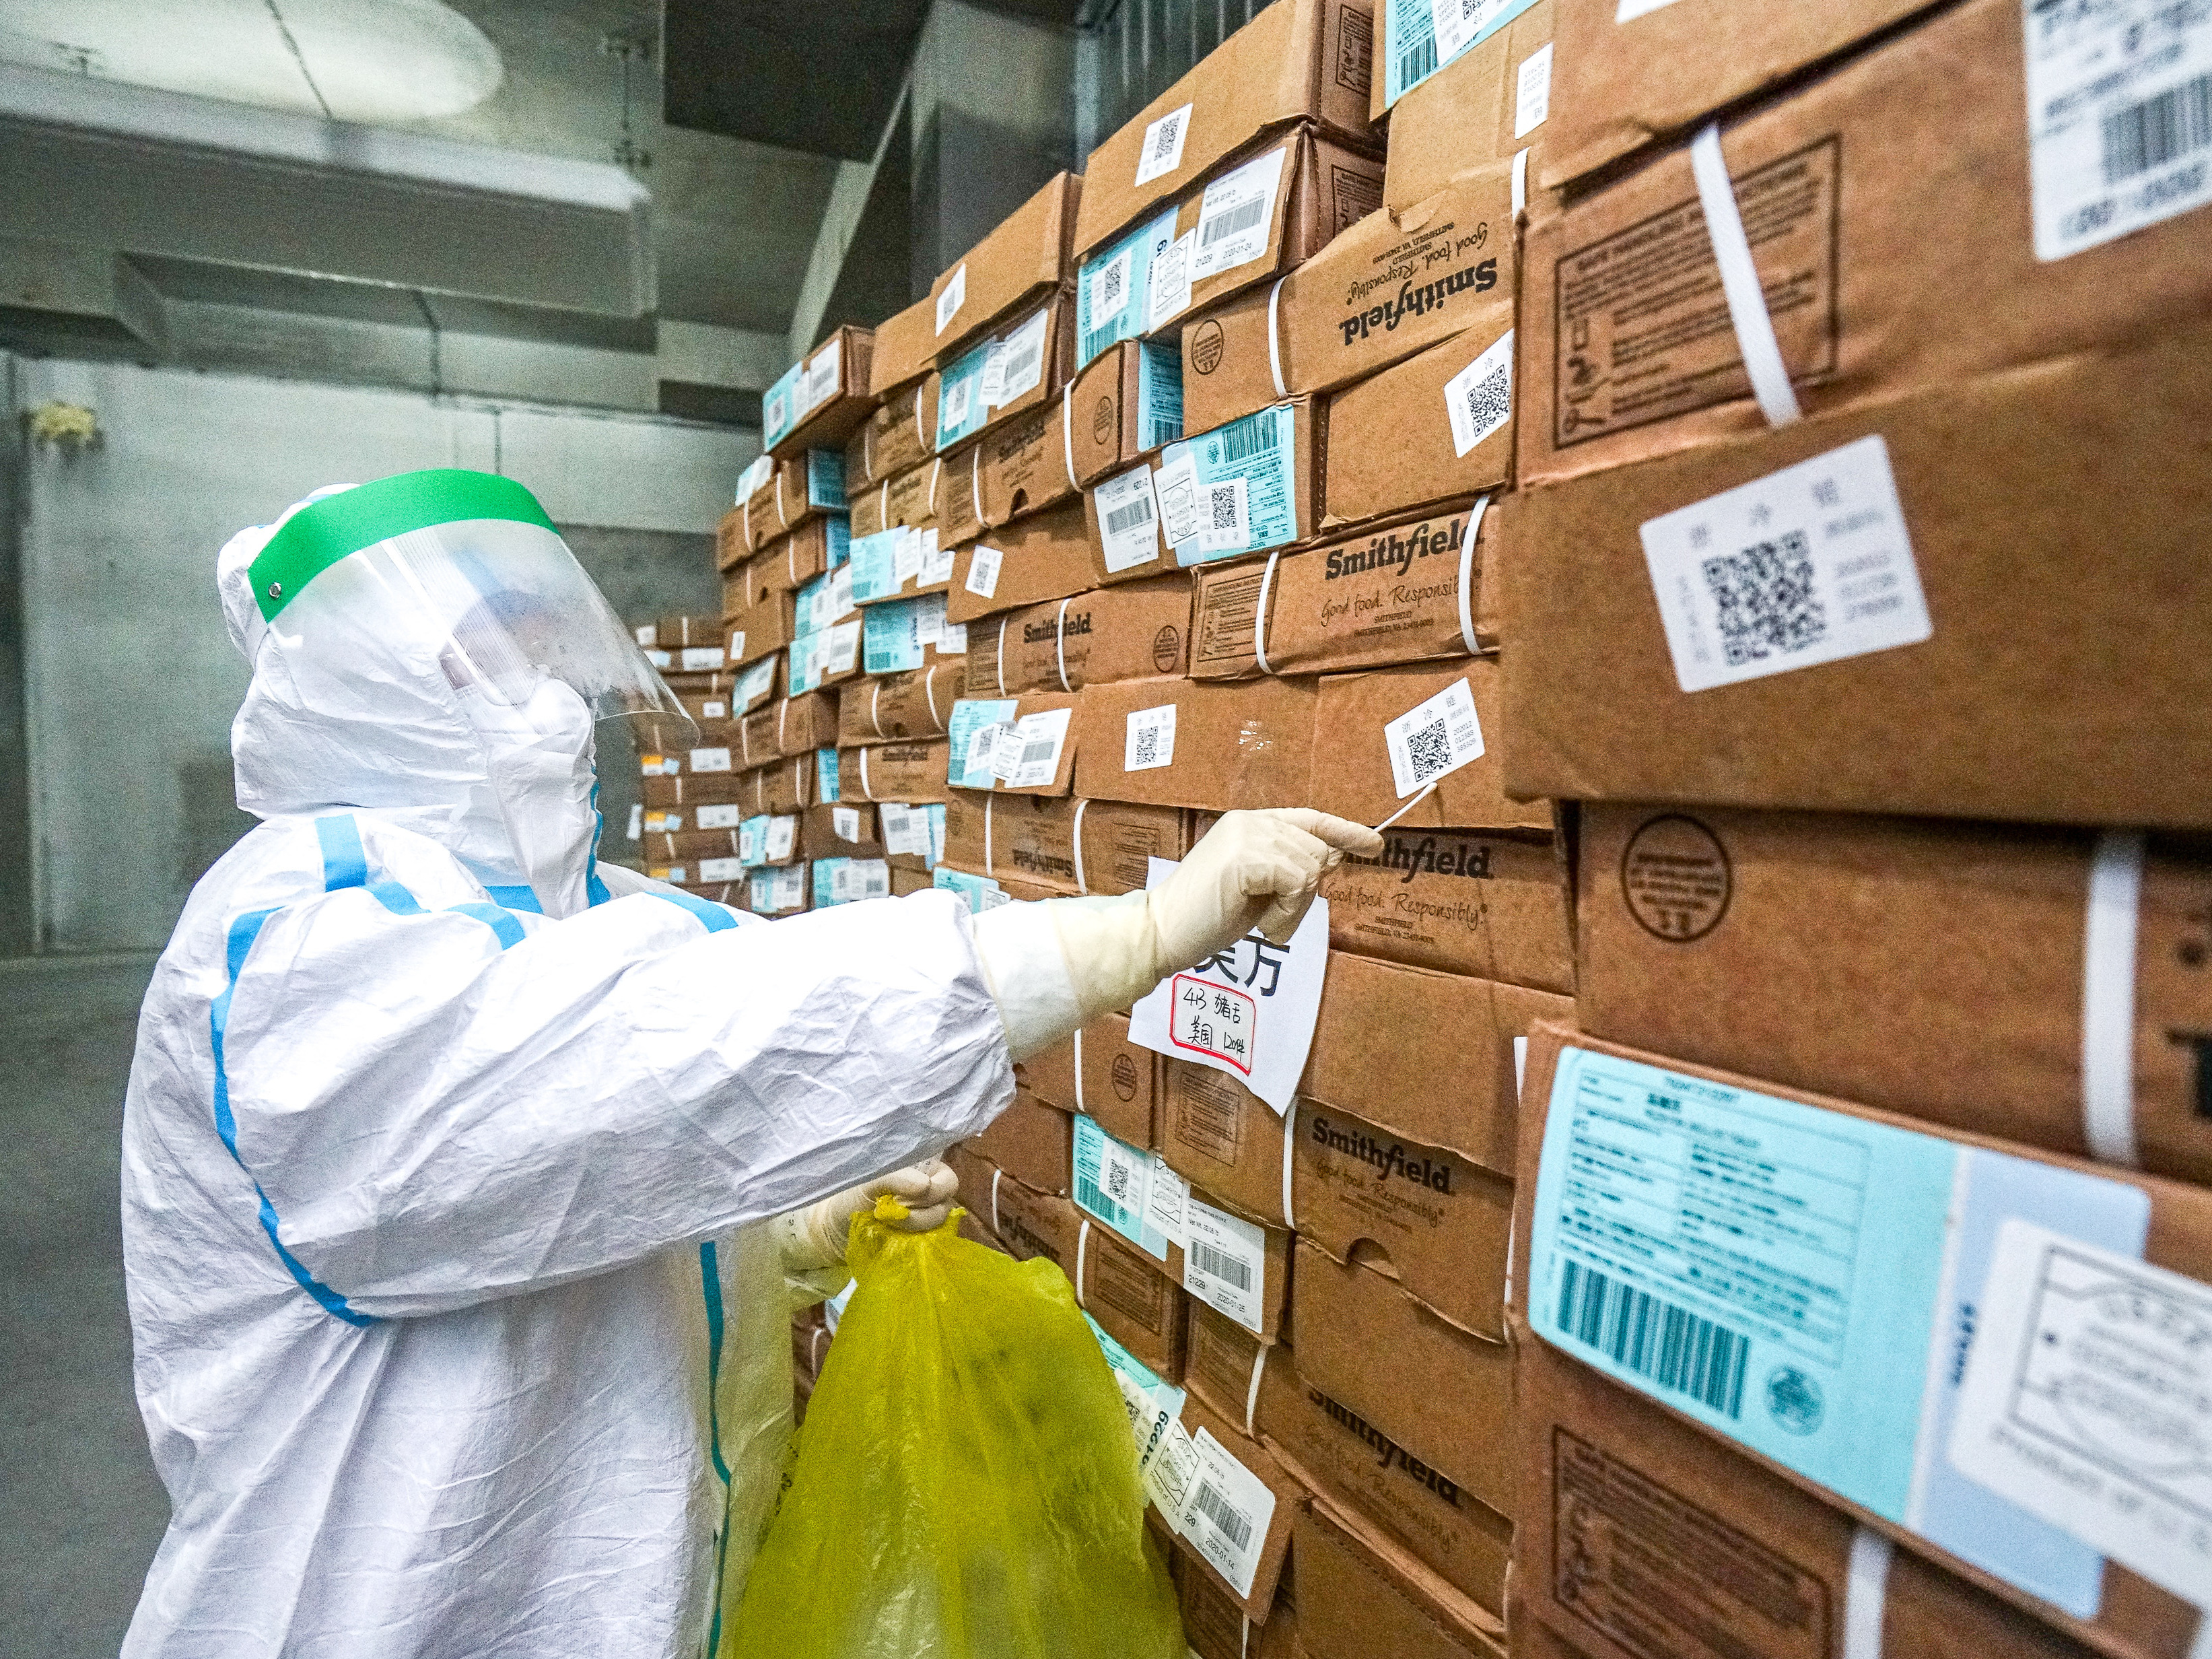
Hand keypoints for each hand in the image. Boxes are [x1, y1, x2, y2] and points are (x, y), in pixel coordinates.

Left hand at [788, 1158, 959, 1269]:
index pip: (948, 1179)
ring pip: (941, 1225)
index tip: (901, 1198)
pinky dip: (916, 1242)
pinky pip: (933, 1243)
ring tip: (889, 1225)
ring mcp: (927, 1218)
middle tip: (893, 1214)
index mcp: (922, 1171)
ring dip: (915, 1227)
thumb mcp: (868, 1181)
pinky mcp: (922, 1241)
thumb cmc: (850, 1196)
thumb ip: (896, 1178)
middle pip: (947, 1204)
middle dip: (921, 1212)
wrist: (834, 1228)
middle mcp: (930, 1193)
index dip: (932, 1191)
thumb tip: (925, 1186)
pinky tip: (896, 1238)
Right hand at [1147, 809, 1381, 971]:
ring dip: (1294, 909)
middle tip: (1272, 917)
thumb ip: (1290, 869)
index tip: (1374, 845)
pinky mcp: (1245, 857)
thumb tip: (1335, 857)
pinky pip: (1297, 882)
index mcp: (1251, 823)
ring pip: (1310, 869)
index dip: (1344, 831)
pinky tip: (1262, 924)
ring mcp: (1247, 835)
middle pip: (1317, 850)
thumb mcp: (1260, 889)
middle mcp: (1251, 820)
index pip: (1310, 819)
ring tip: (1263, 922)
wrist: (1162, 931)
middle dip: (1306, 893)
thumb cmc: (1207, 916)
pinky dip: (1286, 912)